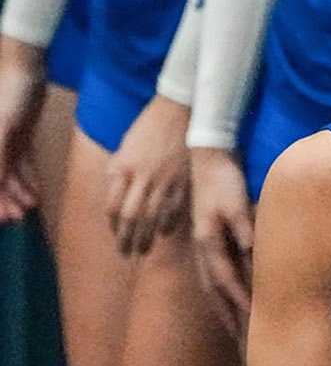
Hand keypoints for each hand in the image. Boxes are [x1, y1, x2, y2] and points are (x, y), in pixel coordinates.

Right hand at [0, 36, 47, 222]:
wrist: (26, 71)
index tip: (5, 218)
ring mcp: (4, 141)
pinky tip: (36, 190)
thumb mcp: (3, 131)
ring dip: (19, 190)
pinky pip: (22, 161)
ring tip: (31, 205)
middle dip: (8, 199)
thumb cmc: (10, 98)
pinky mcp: (19, 136)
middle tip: (22, 216)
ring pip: (10, 172)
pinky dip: (29, 176)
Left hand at [106, 94, 190, 254]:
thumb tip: (115, 189)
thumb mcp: (125, 146)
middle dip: (127, 238)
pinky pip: (175, 209)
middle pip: (131, 217)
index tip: (115, 234)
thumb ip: (119, 169)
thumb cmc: (149, 126)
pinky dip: (169, 224)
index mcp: (123, 168)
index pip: (112, 206)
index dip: (113, 225)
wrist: (180, 112)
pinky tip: (165, 232)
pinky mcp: (183, 181)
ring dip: (147, 237)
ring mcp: (164, 181)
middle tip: (127, 252)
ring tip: (144, 249)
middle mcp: (142, 177)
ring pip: (152, 217)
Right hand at [191, 147, 254, 339]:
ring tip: (234, 325)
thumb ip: (244, 229)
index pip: (225, 278)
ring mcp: (203, 243)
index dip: (240, 298)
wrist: (207, 157)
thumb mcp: (236, 203)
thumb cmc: (223, 179)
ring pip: (210, 283)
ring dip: (222, 305)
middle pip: (213, 289)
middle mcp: (202, 246)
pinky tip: (229, 295)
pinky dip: (221, 288)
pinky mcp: (208, 237)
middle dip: (227, 313)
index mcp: (208, 240)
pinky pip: (214, 271)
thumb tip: (253, 253)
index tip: (255, 317)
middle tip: (241, 339)